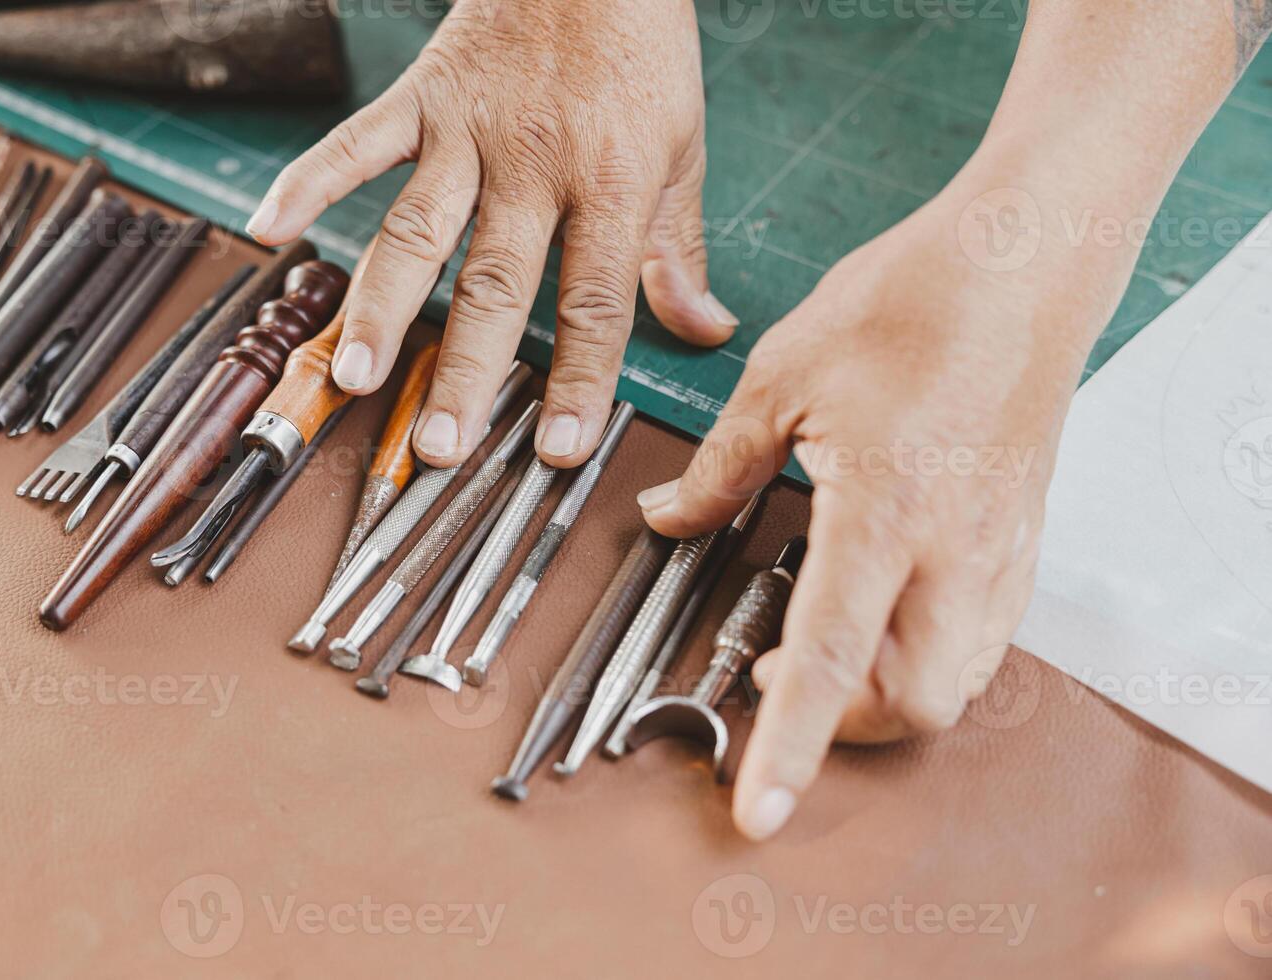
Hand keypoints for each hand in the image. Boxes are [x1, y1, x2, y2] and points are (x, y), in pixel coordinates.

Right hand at [246, 0, 737, 466]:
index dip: (576, 380)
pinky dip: (309, 181)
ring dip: (382, 307)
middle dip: (464, 371)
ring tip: (354, 374)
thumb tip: (701, 330)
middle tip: (437, 443)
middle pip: (494, 283)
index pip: (594, 300)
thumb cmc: (642, 44)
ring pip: (417, 229)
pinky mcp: (422, 95)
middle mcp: (534, 163)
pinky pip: (357, 141)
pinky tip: (268, 228)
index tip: (556, 448)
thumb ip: (677, 244)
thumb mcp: (683, 143)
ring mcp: (468, 129)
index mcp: (610, 180)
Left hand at [639, 184, 1131, 840]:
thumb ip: (719, 469)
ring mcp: (1001, 549)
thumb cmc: (909, 302)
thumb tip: (668, 517)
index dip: (791, 748)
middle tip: (775, 674)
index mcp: (886, 513)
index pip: (832, 661)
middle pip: (914, 702)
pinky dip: (925, 648)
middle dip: (844, 724)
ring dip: (885, 689)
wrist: (1023, 262)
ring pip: (955, 678)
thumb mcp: (783, 379)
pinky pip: (982, 633)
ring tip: (820, 639)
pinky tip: (882, 603)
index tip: (758, 811)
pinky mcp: (1021, 537)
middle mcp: (956, 550)